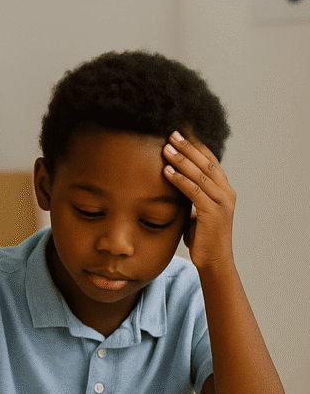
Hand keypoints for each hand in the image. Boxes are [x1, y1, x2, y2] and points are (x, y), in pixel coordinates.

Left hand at [162, 131, 235, 271]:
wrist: (214, 261)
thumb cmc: (202, 236)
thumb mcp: (197, 209)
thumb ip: (193, 194)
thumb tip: (176, 180)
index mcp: (224, 189)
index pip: (210, 161)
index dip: (196, 145)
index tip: (182, 132)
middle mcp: (227, 193)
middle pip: (206, 163)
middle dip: (188, 147)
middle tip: (171, 133)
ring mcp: (222, 203)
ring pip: (200, 175)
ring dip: (181, 160)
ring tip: (166, 148)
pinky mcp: (213, 214)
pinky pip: (194, 192)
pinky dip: (179, 180)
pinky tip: (166, 171)